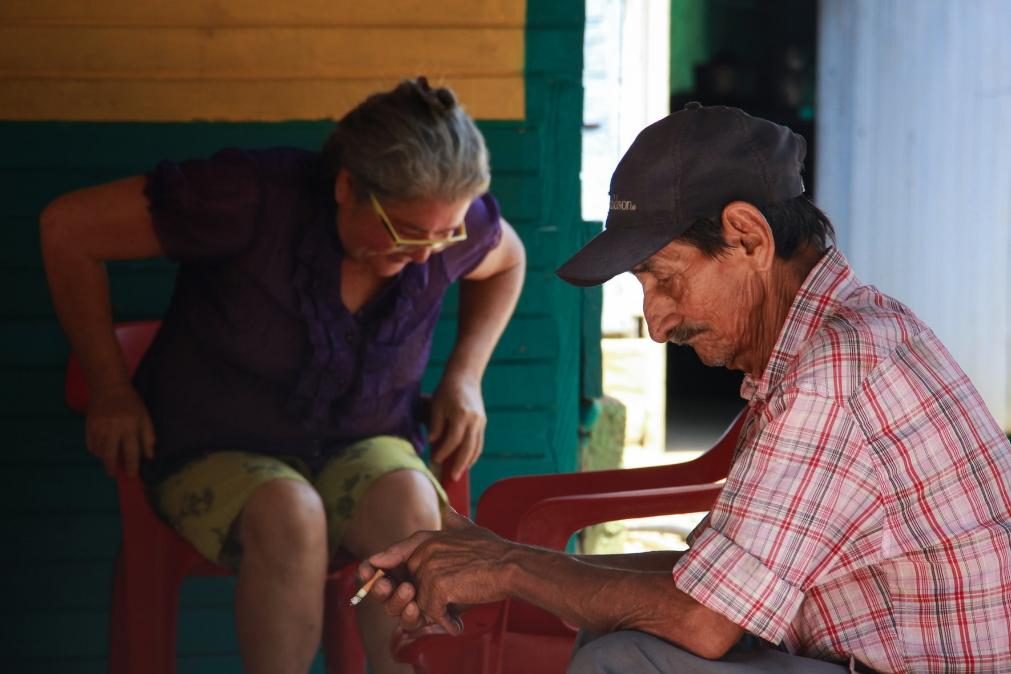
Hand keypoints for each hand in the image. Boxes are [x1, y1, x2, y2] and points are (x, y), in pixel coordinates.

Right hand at [85, 383, 155, 477]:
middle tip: (114, 473)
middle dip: (112, 467)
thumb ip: (148, 437)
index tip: (132, 475)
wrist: (109, 387)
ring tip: (109, 459)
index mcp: (130, 426)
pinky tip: (101, 450)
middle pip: (111, 455)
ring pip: (99, 451)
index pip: (132, 452)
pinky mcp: (88, 426)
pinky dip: (96, 451)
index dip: (132, 466)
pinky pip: (90, 445)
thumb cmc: (131, 403)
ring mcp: (99, 427)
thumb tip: (149, 456)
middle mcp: (113, 428)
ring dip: (104, 458)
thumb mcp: (145, 417)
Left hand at [369, 511, 513, 633]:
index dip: (385, 567)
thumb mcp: (471, 531)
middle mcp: (425, 551)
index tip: (382, 579)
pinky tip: (458, 624)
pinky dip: (445, 622)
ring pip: (419, 602)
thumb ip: (455, 523)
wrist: (511, 566)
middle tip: (436, 609)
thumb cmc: (495, 551)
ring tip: (453, 614)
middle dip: (416, 600)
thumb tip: (449, 511)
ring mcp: (430, 568)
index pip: (396, 553)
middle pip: (406, 584)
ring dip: (435, 613)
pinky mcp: (438, 587)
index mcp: (428, 538)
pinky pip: (432, 612)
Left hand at [429, 374, 485, 479]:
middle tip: (452, 478)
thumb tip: (433, 443)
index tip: (435, 460)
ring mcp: (481, 422)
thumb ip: (436, 425)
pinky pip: (479, 442)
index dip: (444, 452)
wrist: (465, 376)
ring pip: (476, 447)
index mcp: (462, 415)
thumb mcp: (437, 406)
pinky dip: (473, 453)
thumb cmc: (447, 390)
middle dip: (460, 465)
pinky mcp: (482, 422)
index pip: (453, 440)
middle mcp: (474, 420)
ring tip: (459, 474)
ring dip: (468, 462)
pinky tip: (466, 461)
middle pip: (468, 448)